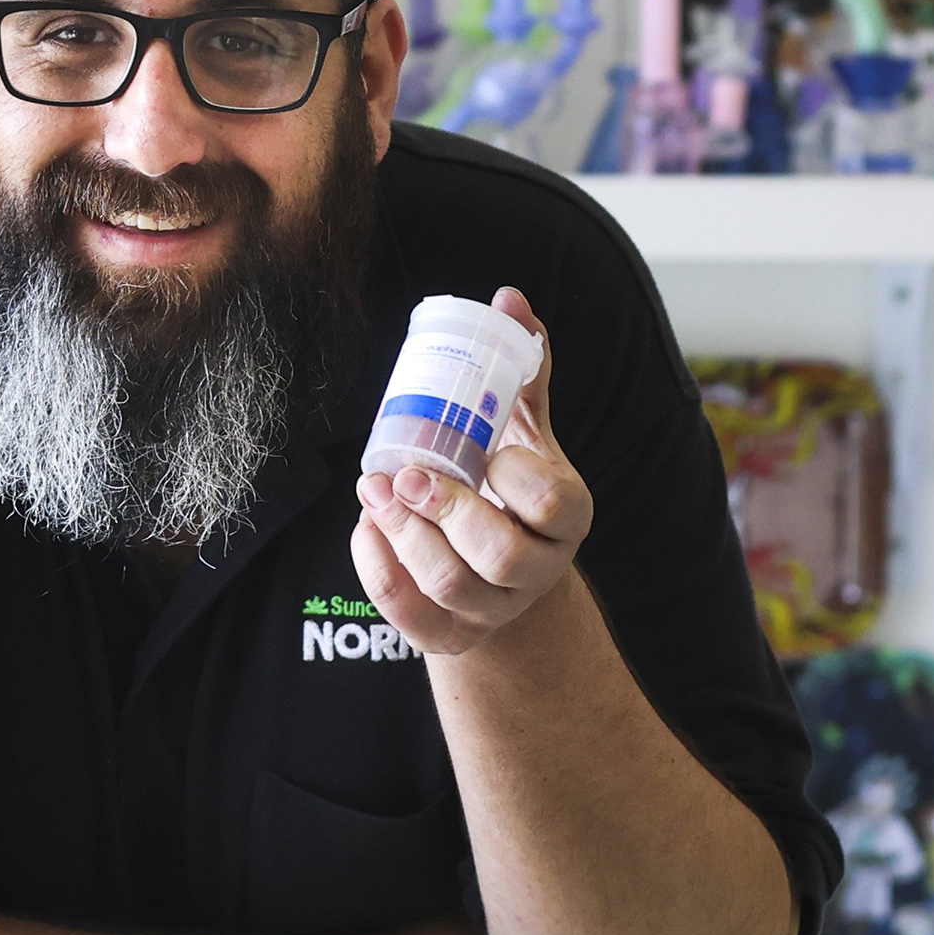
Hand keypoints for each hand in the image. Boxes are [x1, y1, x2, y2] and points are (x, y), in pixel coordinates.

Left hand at [352, 287, 590, 656]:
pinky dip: (378, 570)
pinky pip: (410, 617)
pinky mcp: (450, 635)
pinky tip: (366, 527)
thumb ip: (521, 372)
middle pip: (499, 555)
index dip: (516, 477)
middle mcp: (539, 571)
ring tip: (376, 491)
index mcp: (567, 516)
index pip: (553, 503)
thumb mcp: (524, 432)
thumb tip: (509, 299)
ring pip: (450, 585)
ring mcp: (495, 609)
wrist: (503, 567)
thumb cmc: (511, 484)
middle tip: (408, 474)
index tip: (487, 450)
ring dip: (404, 535)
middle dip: (447, 511)